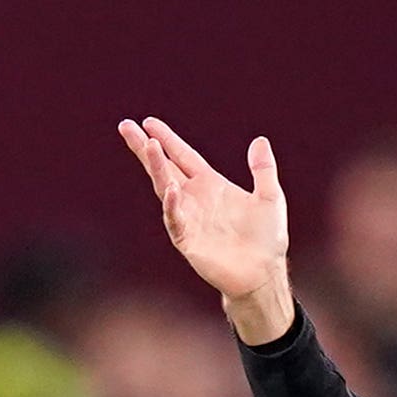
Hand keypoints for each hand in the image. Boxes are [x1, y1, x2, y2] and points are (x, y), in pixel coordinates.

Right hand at [118, 117, 294, 341]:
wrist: (264, 274)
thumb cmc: (266, 240)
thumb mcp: (270, 198)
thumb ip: (263, 170)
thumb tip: (260, 140)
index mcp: (211, 185)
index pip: (183, 156)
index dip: (167, 139)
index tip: (149, 122)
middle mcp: (194, 198)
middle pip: (164, 167)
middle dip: (145, 147)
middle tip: (126, 126)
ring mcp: (188, 218)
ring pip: (165, 187)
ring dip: (156, 167)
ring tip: (148, 145)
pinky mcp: (187, 239)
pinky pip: (175, 218)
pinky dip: (172, 204)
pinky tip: (171, 188)